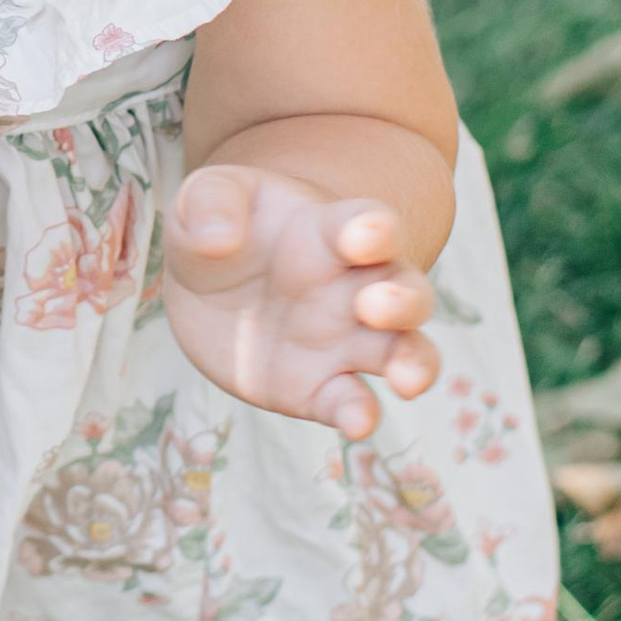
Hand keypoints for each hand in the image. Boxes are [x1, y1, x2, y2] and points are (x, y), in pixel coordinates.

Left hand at [160, 166, 439, 438]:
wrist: (210, 283)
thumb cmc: (223, 224)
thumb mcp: (206, 196)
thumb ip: (211, 204)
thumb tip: (218, 239)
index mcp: (329, 231)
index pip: (367, 225)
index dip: (374, 229)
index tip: (364, 235)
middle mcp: (352, 287)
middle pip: (405, 292)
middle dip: (404, 300)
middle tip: (378, 305)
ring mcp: (342, 341)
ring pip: (402, 352)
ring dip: (413, 364)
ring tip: (406, 380)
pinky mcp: (318, 387)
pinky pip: (350, 402)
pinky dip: (360, 414)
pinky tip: (357, 423)